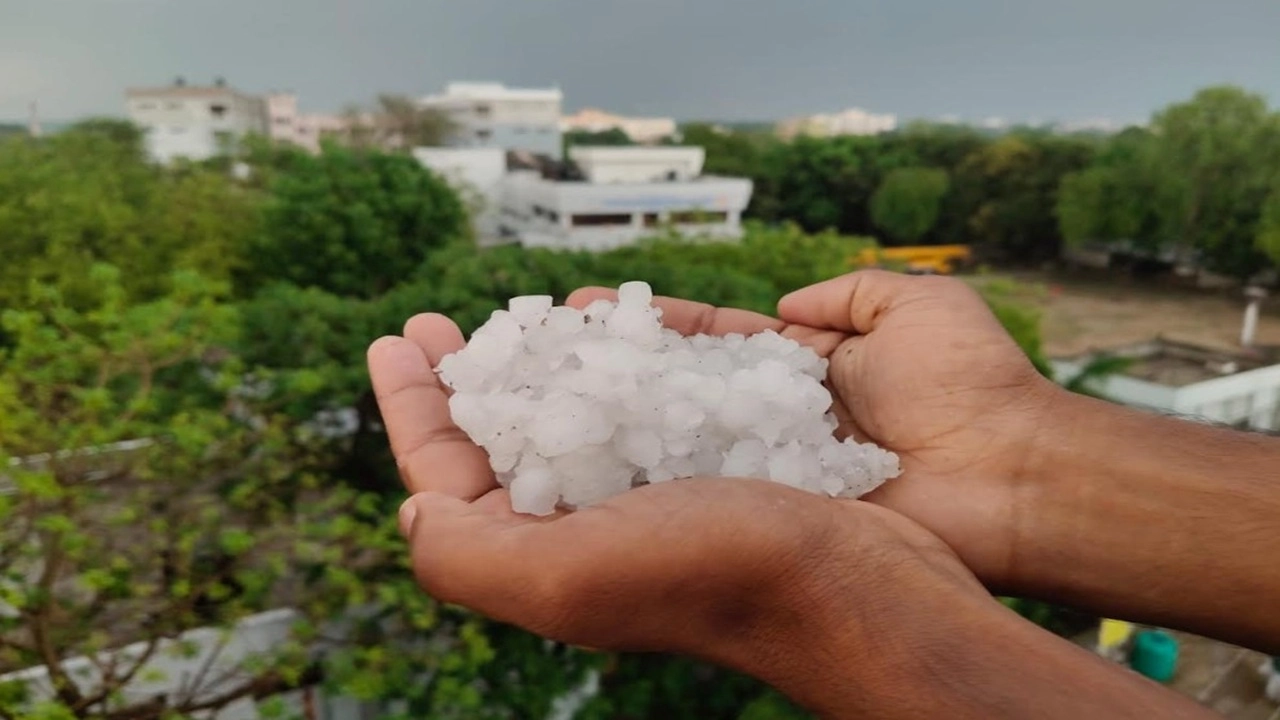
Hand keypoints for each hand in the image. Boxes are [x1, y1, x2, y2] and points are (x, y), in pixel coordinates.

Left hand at [365, 314, 992, 714]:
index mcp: (542, 558)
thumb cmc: (717, 575)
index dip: (411, 407)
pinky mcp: (703, 469)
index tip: (395, 337)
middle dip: (469, 379)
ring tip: (527, 315)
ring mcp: (646, 498)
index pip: (445, 477)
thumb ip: (467, 553)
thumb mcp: (566, 575)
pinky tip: (616, 328)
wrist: (858, 587)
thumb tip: (412, 511)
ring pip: (573, 415)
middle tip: (444, 323)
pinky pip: (645, 403)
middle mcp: (586, 532)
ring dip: (542, 363)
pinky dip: (621, 362)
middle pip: (502, 442)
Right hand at [568, 271, 1059, 588]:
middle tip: (553, 350)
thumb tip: (787, 307)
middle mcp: (777, 419)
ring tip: (554, 396)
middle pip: (682, 388)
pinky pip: (713, 486)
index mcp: (807, 368)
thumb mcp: (914, 305)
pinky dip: (660, 474)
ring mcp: (774, 468)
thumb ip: (850, 293)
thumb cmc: (970, 382)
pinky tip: (599, 459)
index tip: (594, 312)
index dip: (657, 326)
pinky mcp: (781, 510)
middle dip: (620, 368)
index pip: (714, 341)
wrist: (1010, 475)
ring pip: (684, 438)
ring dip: (622, 418)